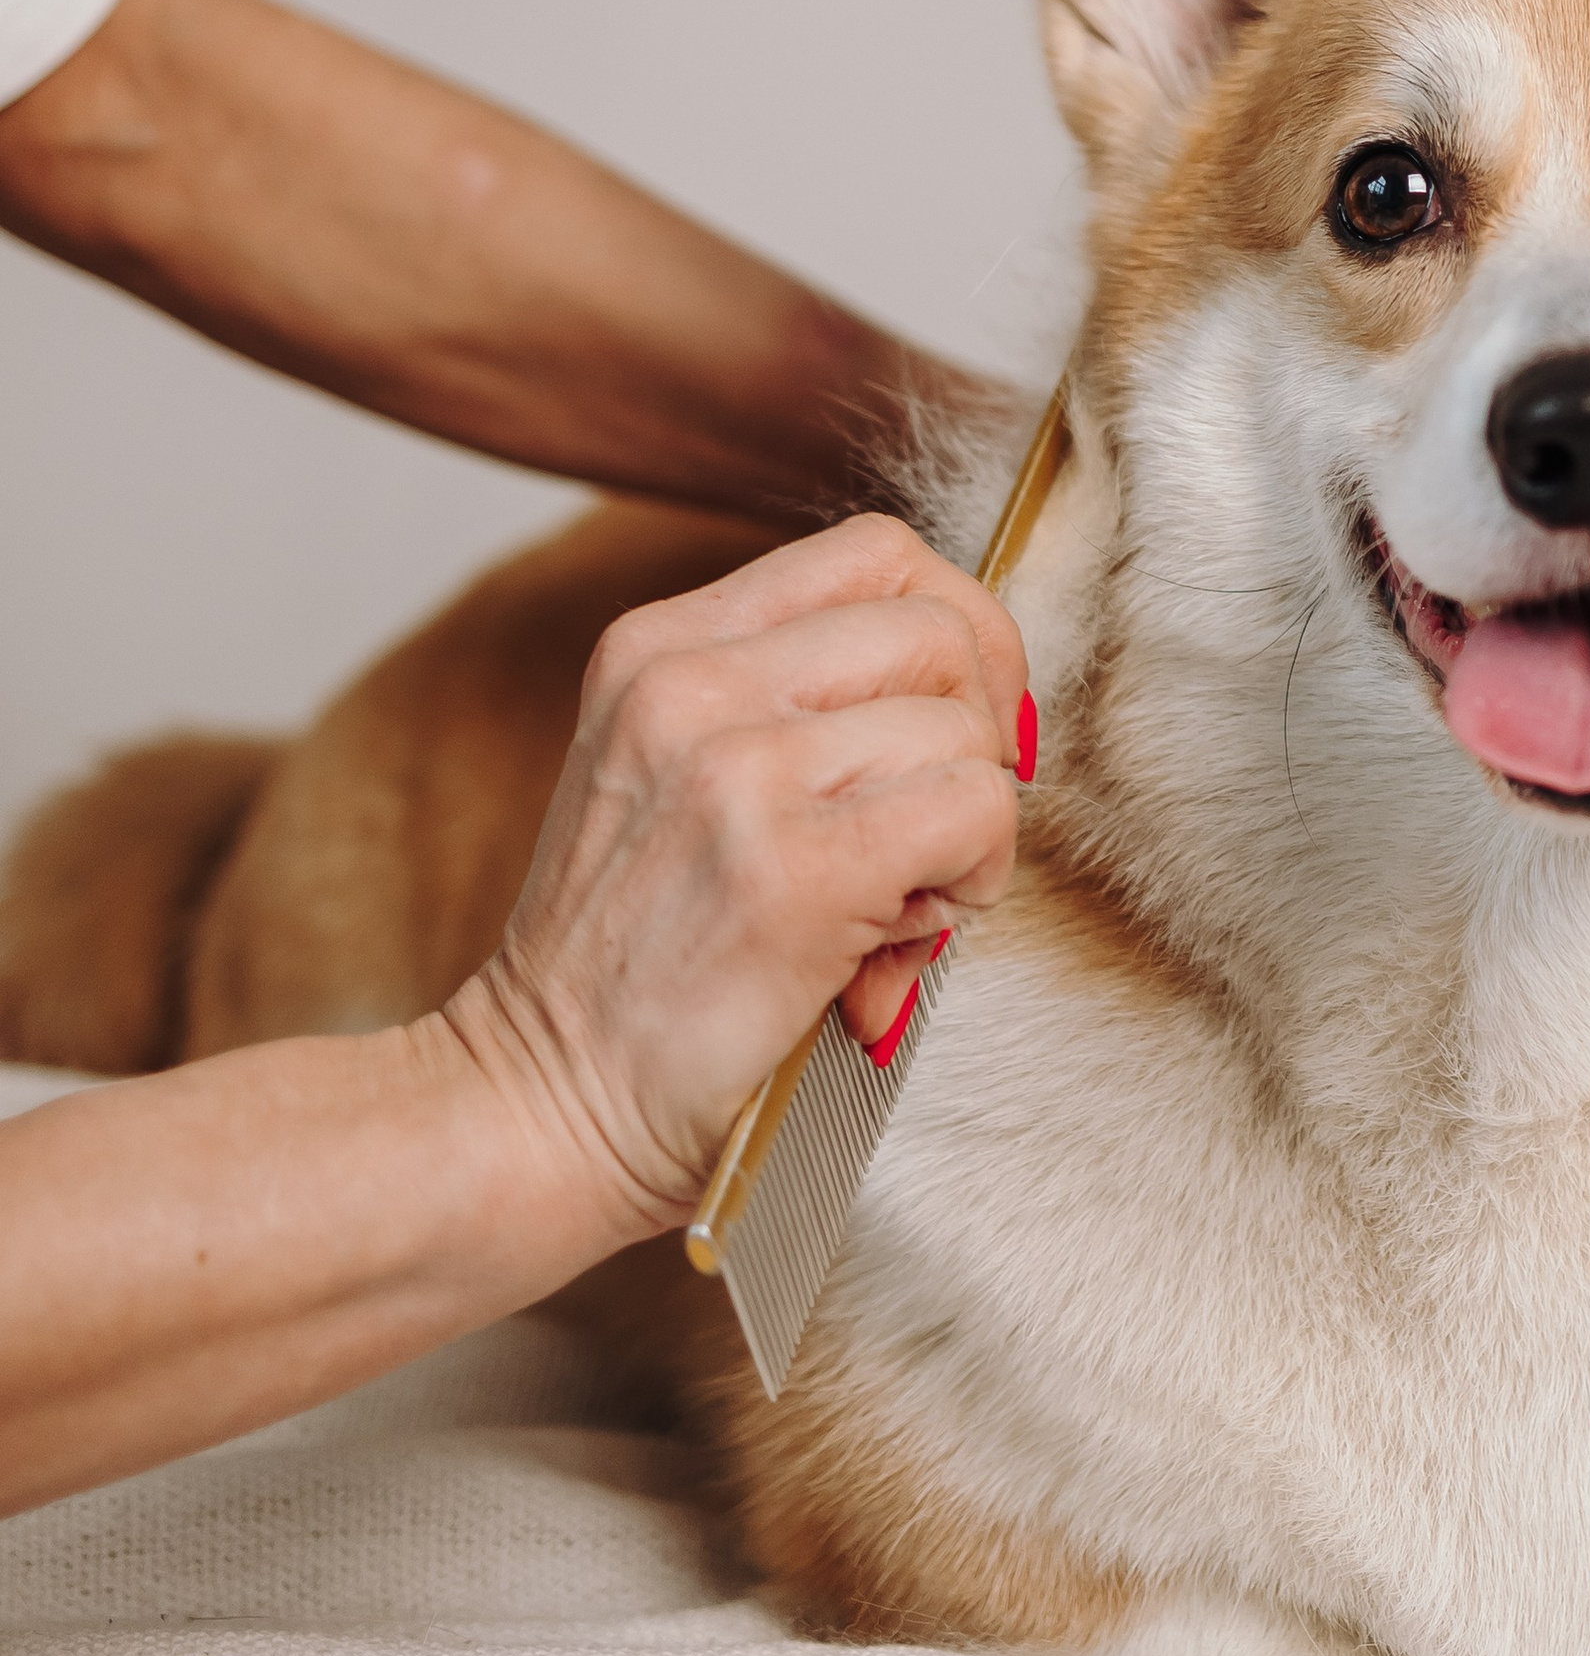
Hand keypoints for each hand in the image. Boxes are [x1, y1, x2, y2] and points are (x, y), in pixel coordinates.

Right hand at [446, 516, 1027, 1234]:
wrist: (538, 1102)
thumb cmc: (635, 970)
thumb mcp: (675, 780)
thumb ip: (796, 711)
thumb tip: (984, 693)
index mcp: (659, 648)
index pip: (876, 554)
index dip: (956, 631)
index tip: (952, 725)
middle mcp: (690, 686)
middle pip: (938, 622)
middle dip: (982, 725)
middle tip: (942, 825)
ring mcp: (735, 771)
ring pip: (962, 722)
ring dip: (975, 813)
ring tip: (910, 891)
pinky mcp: (791, 870)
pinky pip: (971, 808)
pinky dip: (979, 870)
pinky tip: (918, 926)